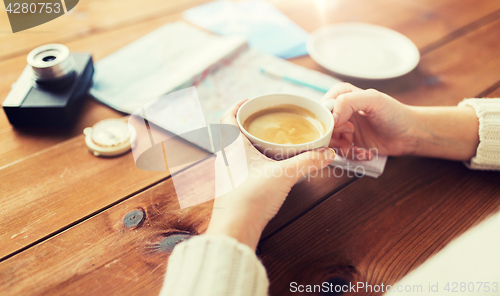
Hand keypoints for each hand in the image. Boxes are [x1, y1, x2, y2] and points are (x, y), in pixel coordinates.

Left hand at [205, 99, 335, 249]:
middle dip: (247, 124)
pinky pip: (238, 165)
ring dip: (248, 142)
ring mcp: (227, 173)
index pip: (227, 117)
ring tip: (267, 141)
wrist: (235, 227)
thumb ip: (308, 161)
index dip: (237, 106)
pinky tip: (265, 166)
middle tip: (264, 120)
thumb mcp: (285, 174)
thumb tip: (328, 153)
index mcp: (233, 146)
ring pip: (234, 150)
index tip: (250, 101)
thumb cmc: (251, 197)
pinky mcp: (231, 188)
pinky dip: (250, 160)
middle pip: (231, 132)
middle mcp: (226, 157)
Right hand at [322, 83, 478, 160]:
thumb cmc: (395, 113)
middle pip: (322, 126)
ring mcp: (343, 128)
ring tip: (358, 147)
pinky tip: (366, 152)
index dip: (328, 120)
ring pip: (329, 142)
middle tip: (351, 134)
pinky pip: (340, 152)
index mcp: (341, 95)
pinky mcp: (349, 143)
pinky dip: (352, 155)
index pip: (321, 107)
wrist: (410, 134)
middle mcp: (339, 110)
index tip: (345, 125)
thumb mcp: (373, 100)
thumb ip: (348, 102)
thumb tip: (331, 119)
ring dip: (343, 148)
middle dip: (335, 135)